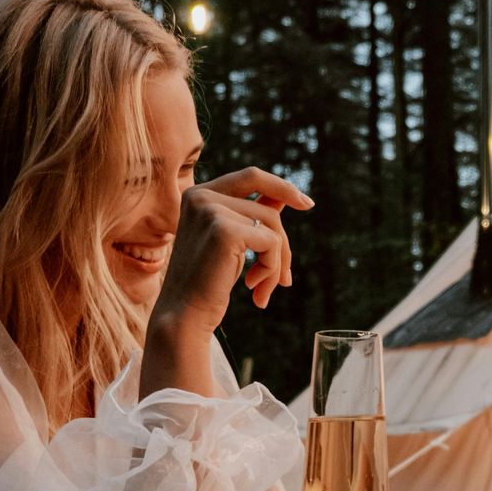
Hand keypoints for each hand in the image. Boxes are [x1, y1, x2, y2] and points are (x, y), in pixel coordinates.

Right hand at [153, 168, 313, 335]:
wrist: (184, 314)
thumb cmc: (207, 282)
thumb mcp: (230, 242)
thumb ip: (252, 216)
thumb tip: (287, 198)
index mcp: (198, 194)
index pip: (251, 176)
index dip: (282, 187)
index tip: (307, 204)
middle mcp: (202, 196)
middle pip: (268, 210)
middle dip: (282, 246)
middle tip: (284, 279)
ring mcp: (211, 210)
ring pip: (273, 228)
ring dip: (277, 264)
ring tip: (262, 289)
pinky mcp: (224, 230)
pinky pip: (271, 243)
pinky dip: (272, 268)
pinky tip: (253, 287)